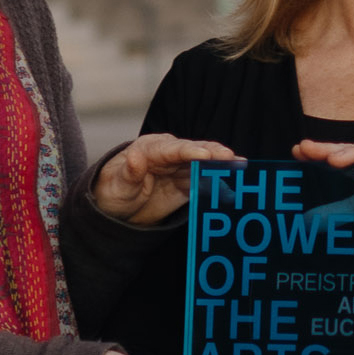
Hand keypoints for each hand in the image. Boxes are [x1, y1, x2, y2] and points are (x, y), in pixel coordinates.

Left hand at [91, 134, 237, 223]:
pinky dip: (219, 181)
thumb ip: (129, 173)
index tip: (205, 154)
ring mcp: (180, 167)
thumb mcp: (116, 185)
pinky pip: (205, 181)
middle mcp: (168, 153)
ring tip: (240, 166)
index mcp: (149, 149)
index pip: (172, 149)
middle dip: (212, 153)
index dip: (189, 151)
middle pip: (193, 151)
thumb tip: (136, 157)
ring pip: (204, 164)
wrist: (117, 206)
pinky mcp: (187, 182)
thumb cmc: (113, 191)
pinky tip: (235, 181)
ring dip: (221, 165)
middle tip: (230, 157)